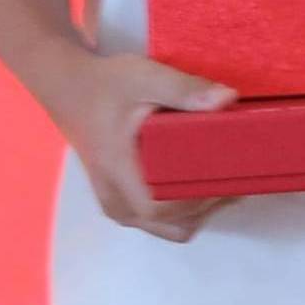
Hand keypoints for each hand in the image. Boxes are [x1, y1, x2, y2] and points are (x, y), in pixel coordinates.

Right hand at [49, 49, 234, 240]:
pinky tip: (198, 182)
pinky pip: (159, 221)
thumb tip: (228, 99)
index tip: (230, 179)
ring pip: (169, 227)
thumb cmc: (105, 85)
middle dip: (209, 206)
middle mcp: (116, 200)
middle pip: (173, 225)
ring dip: (198, 210)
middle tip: (235, 176)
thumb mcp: (144, 77)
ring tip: (220, 179)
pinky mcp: (120, 203)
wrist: (70, 89)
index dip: (202, 200)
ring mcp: (117, 206)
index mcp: (119, 173)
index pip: (164, 207)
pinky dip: (183, 209)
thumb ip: (184, 89)